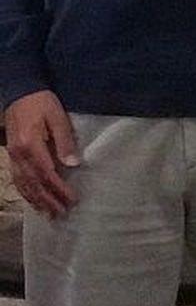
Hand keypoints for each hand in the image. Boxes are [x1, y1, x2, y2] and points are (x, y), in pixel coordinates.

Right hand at [5, 90, 78, 218]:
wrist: (20, 91)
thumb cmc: (42, 103)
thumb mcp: (58, 117)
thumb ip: (64, 141)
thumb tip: (73, 164)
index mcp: (31, 145)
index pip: (47, 174)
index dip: (59, 189)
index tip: (71, 200)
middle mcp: (18, 155)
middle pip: (34, 183)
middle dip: (48, 200)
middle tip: (62, 214)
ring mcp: (12, 156)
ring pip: (23, 184)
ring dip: (36, 200)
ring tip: (49, 214)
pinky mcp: (11, 155)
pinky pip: (17, 178)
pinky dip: (25, 192)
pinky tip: (33, 200)